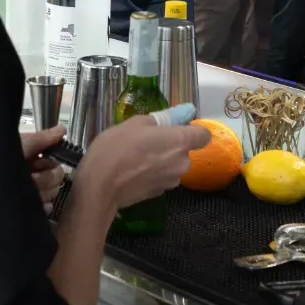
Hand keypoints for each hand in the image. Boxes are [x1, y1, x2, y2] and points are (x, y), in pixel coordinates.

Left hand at [21, 125, 65, 213]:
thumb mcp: (18, 145)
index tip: (37, 163)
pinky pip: (45, 208)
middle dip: (44, 178)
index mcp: (31, 160)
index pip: (55, 163)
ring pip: (52, 193)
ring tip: (22, 189)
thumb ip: (41, 139)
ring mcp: (32, 194)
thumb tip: (61, 130)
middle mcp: (34, 176)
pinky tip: (26, 202)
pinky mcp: (29, 210)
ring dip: (40, 191)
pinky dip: (39, 206)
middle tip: (30, 177)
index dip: (48, 163)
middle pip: (57, 179)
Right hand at [76, 114, 208, 210]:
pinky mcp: (159, 194)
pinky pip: (162, 177)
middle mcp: (182, 163)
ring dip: (162, 160)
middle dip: (171, 146)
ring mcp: (171, 181)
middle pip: (185, 151)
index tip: (176, 128)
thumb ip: (164, 118)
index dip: (192, 130)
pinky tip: (133, 171)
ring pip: (173, 165)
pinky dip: (152, 173)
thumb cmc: (116, 147)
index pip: (204, 135)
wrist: (100, 186)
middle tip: (146, 141)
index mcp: (179, 141)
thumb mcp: (135, 123)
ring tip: (136, 157)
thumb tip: (185, 111)